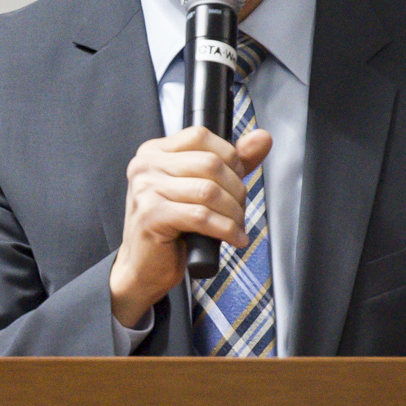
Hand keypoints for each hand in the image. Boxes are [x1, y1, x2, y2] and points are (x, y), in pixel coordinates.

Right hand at [110, 125, 272, 325]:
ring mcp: (146, 190)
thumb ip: (230, 162)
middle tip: (239, 209)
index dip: (229, 158)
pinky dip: (225, 229)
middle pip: (210, 163)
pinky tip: (233, 238)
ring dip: (233, 212)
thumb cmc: (170, 229)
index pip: (201, 136)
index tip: (237, 180)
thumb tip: (261, 138)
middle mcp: (145, 166)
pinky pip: (201, 216)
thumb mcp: (199, 188)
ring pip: (209, 191)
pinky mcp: (151, 216)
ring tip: (236, 226)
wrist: (143, 268)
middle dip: (236, 189)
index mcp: (154, 152)